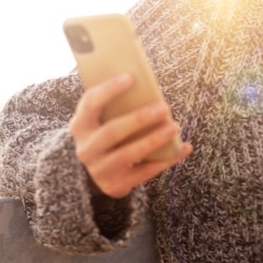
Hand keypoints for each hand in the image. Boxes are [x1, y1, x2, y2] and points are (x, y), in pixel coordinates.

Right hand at [69, 73, 191, 198]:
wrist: (95, 170)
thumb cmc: (106, 132)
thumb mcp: (102, 118)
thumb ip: (117, 104)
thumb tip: (146, 84)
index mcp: (80, 124)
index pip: (91, 103)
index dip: (109, 90)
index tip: (131, 77)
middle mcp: (86, 148)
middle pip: (112, 132)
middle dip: (139, 119)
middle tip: (165, 107)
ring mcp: (99, 169)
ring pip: (128, 154)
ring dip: (154, 140)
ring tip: (174, 127)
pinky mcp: (115, 185)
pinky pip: (143, 172)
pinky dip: (165, 160)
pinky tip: (182, 148)